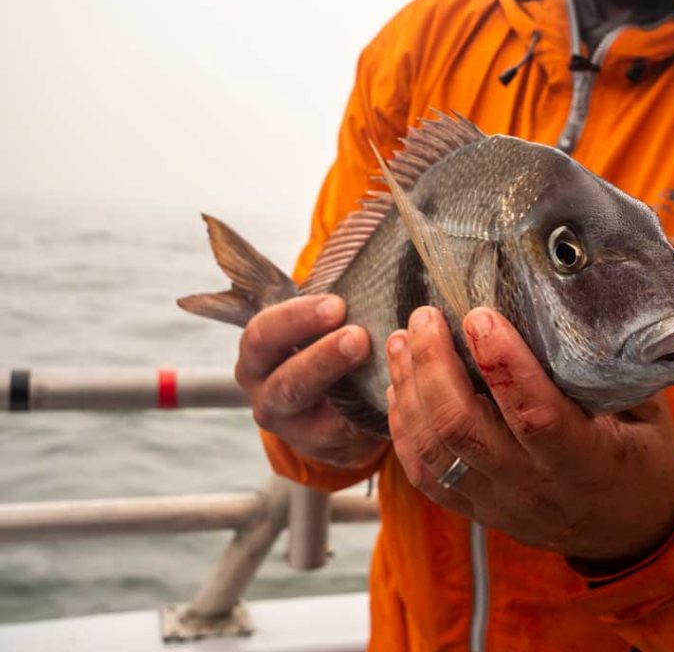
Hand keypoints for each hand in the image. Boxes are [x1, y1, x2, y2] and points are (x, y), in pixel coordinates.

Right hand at [236, 295, 388, 468]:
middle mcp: (266, 394)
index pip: (263, 335)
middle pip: (287, 380)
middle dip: (323, 358)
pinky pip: (349, 436)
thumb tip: (363, 243)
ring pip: (316, 418)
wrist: (331, 406)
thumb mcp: (313, 323)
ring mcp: (294, 428)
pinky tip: (396, 397)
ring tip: (381, 367)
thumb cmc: (325, 344)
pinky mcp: (326, 449)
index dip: (296, 319)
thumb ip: (327, 297)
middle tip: (359, 337)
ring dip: (349, 392)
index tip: (337, 305)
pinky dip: (373, 415)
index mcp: (258, 355)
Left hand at [385, 306, 673, 564]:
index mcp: (586, 461)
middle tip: (426, 316)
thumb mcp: (646, 411)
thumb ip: (611, 369)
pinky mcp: (477, 511)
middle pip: (464, 429)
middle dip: (435, 366)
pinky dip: (404, 430)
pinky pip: (426, 477)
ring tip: (402, 340)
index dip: (502, 364)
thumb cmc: (641, 454)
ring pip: (436, 451)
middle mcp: (534, 487)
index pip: (535, 415)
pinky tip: (400, 388)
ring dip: (410, 390)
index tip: (478, 315)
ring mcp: (499, 504)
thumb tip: (576, 300)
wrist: (630, 530)